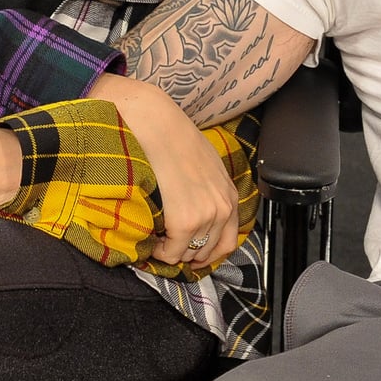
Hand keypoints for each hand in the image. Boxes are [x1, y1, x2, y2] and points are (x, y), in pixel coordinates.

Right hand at [90, 73, 239, 268]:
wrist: (158, 126)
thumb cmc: (175, 140)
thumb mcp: (206, 167)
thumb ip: (208, 191)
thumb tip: (194, 209)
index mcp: (230, 197)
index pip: (227, 243)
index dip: (205, 251)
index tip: (187, 249)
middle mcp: (223, 210)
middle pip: (207, 252)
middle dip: (186, 251)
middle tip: (167, 242)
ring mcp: (205, 217)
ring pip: (188, 255)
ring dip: (171, 251)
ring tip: (157, 237)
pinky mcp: (184, 222)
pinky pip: (171, 253)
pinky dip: (159, 251)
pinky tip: (151, 237)